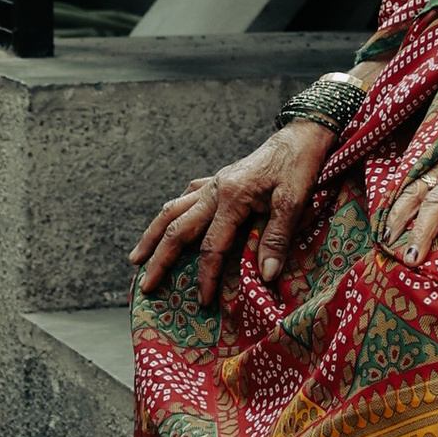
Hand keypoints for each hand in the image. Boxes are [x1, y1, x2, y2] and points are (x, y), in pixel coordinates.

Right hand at [131, 119, 333, 304]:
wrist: (301, 135)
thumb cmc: (299, 167)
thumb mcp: (294, 202)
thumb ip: (277, 238)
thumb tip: (266, 275)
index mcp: (231, 197)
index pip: (211, 246)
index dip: (206, 276)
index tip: (203, 301)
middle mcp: (214, 189)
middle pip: (177, 228)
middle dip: (159, 259)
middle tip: (145, 285)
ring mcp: (214, 183)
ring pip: (173, 210)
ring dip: (153, 235)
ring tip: (137, 257)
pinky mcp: (219, 179)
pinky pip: (187, 196)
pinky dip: (174, 212)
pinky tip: (168, 221)